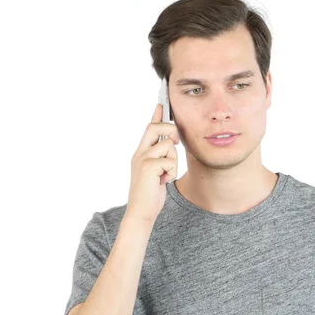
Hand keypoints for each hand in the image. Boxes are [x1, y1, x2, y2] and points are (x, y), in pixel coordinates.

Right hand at [126, 104, 178, 222]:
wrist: (142, 211)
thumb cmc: (151, 193)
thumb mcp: (157, 171)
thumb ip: (161, 157)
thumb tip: (170, 143)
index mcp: (141, 153)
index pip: (149, 128)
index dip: (156, 115)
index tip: (161, 103)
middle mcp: (139, 153)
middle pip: (155, 127)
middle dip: (169, 129)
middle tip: (175, 141)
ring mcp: (142, 159)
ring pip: (168, 146)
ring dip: (172, 162)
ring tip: (164, 175)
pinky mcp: (148, 167)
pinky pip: (170, 161)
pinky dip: (171, 172)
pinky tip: (163, 181)